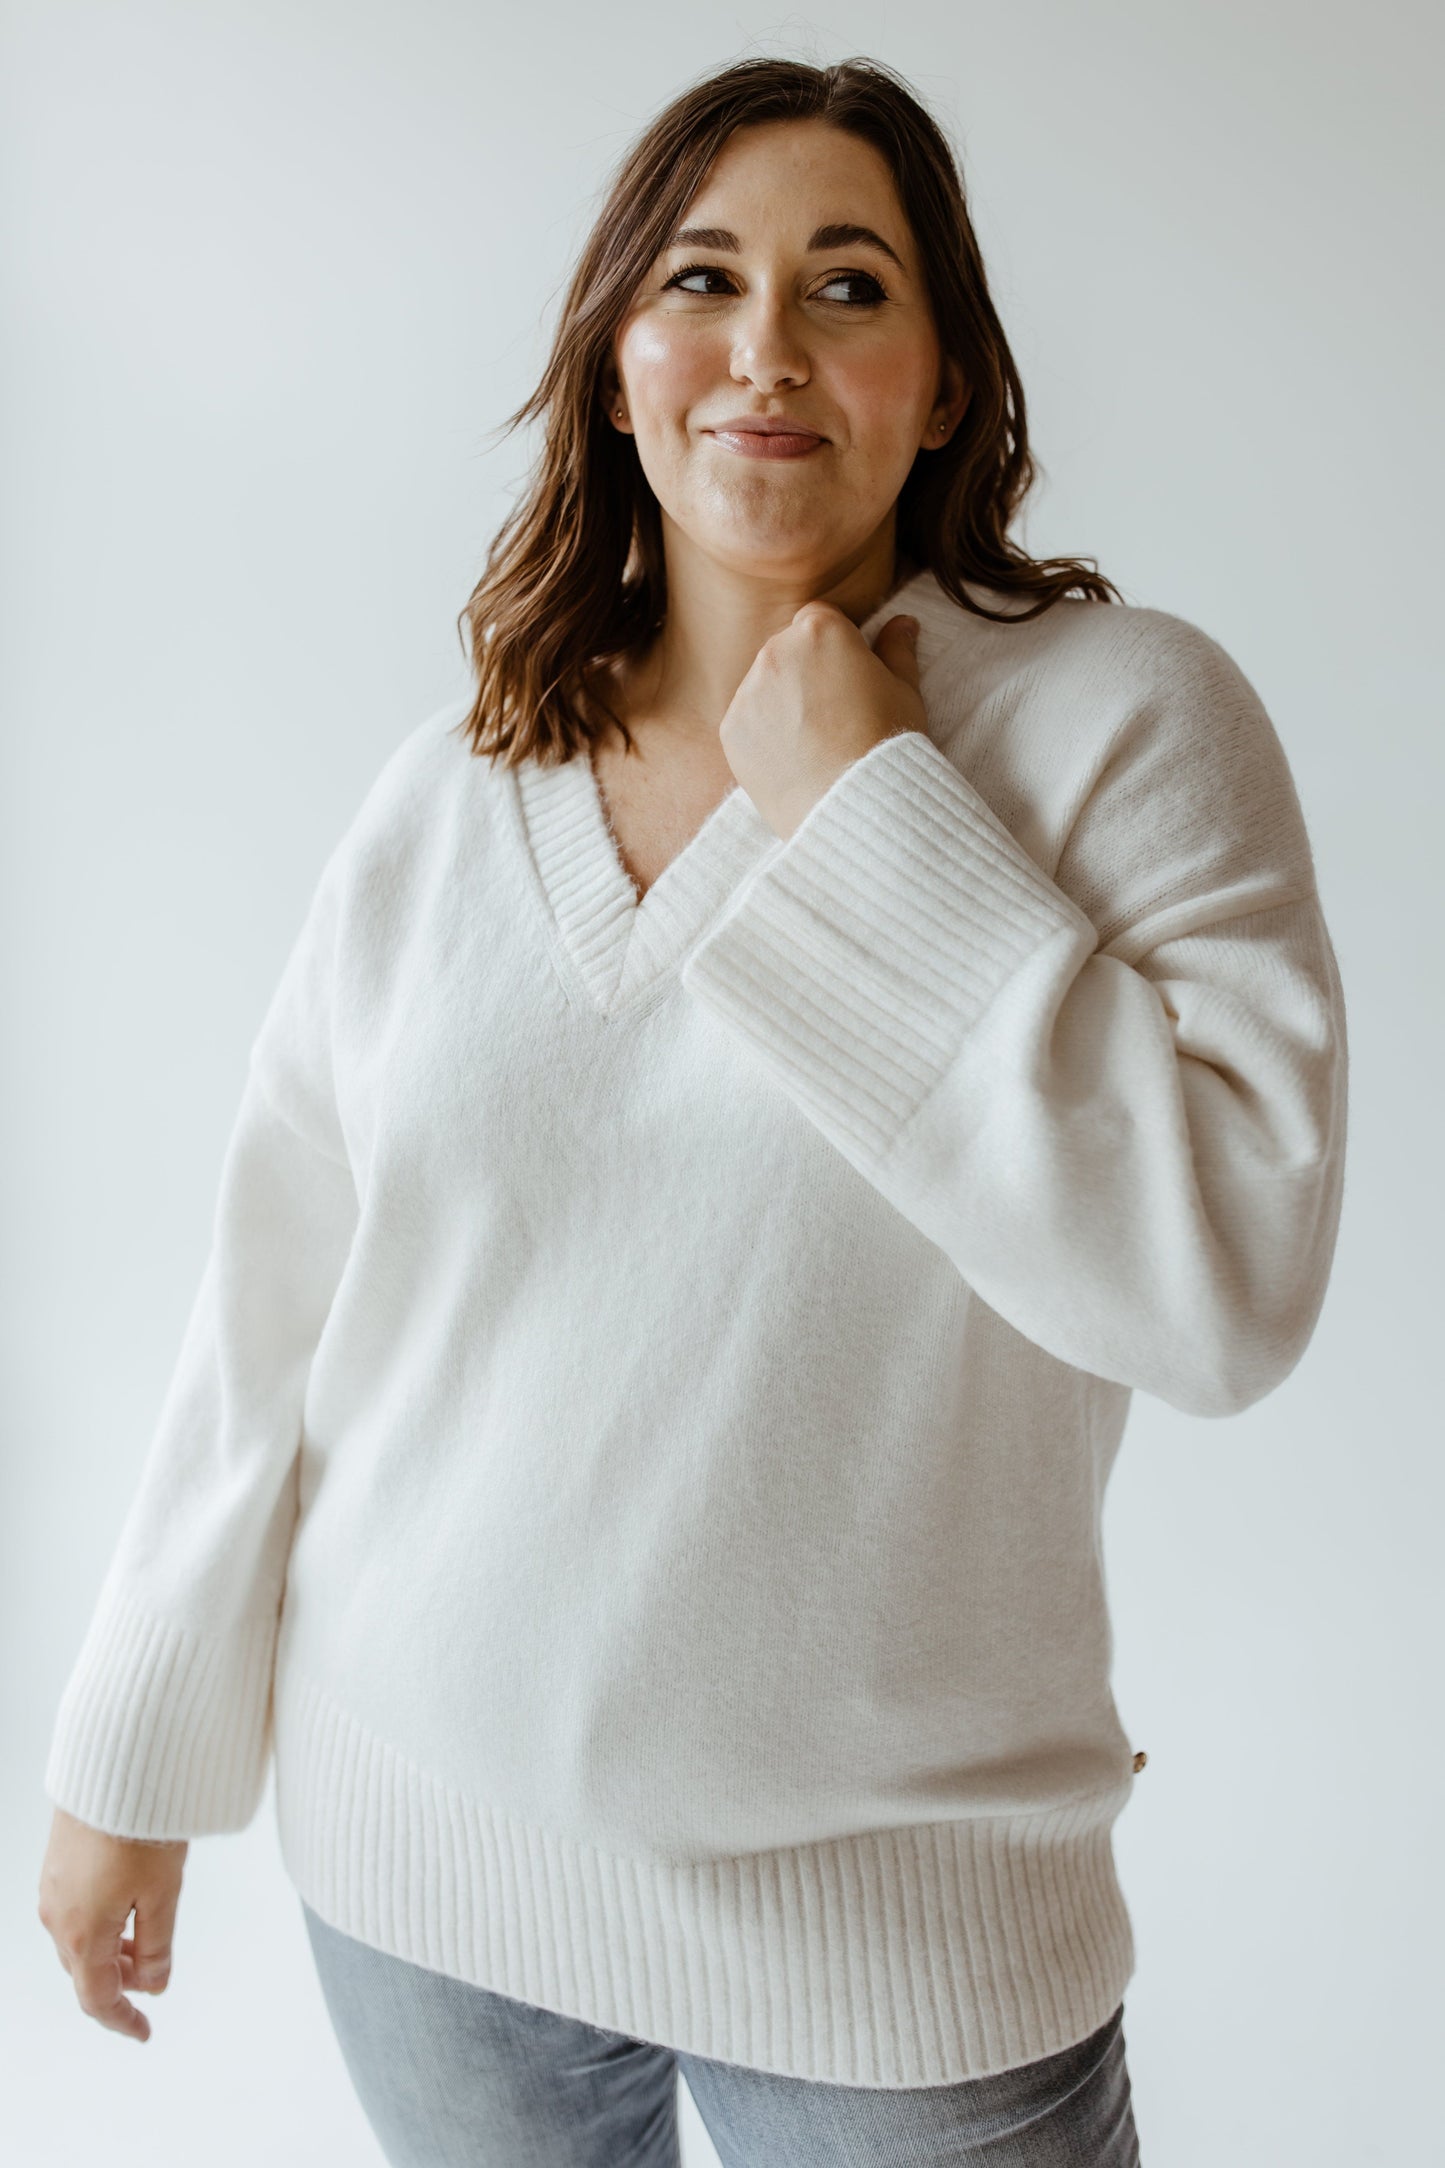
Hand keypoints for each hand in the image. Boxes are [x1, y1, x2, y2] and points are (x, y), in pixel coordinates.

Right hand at [38, 1805, 187, 2043]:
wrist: (115, 1765)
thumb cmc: (138, 1825)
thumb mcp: (163, 1894)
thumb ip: (157, 1946)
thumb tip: (154, 1983)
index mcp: (82, 1934)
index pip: (98, 1998)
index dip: (122, 2019)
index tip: (143, 2031)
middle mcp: (57, 1915)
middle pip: (85, 1970)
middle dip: (118, 1983)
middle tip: (150, 1984)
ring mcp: (53, 1887)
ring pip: (78, 1940)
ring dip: (110, 1952)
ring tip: (144, 1944)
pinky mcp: (57, 1861)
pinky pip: (73, 1910)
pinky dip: (99, 1923)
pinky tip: (126, 1907)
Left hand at [717, 602, 925, 840]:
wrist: (854, 802)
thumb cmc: (887, 742)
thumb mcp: (904, 690)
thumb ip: (897, 650)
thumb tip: (904, 622)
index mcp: (820, 630)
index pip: (820, 619)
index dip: (837, 646)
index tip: (849, 677)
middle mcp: (775, 651)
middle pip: (787, 649)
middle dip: (806, 671)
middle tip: (833, 713)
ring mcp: (748, 691)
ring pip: (763, 685)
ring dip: (782, 702)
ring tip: (814, 741)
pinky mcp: (731, 729)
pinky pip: (747, 721)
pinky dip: (764, 735)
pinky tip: (793, 758)